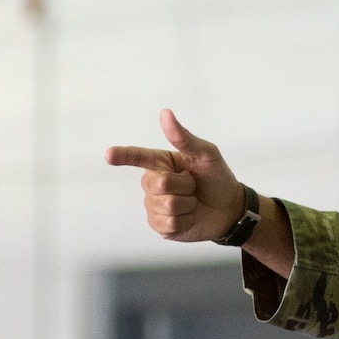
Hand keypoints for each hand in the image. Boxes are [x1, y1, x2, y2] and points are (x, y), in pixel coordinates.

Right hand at [105, 109, 244, 242]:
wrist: (229, 208)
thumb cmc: (216, 177)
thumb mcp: (206, 154)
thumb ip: (184, 137)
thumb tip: (165, 113)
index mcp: (160, 162)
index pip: (138, 157)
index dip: (123, 156)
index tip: (109, 155)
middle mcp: (152, 183)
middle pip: (160, 184)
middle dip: (185, 186)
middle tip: (194, 186)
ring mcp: (154, 205)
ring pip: (167, 206)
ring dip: (188, 205)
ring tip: (193, 201)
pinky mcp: (159, 225)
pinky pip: (168, 223)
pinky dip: (186, 221)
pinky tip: (189, 217)